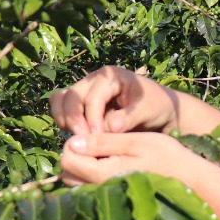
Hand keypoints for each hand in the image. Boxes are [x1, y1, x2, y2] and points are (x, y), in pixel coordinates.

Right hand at [49, 66, 177, 135]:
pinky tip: (77, 137)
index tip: (98, 138)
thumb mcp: (149, 111)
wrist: (160, 112)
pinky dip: (63, 121)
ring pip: (60, 99)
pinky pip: (61, 107)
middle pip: (70, 95)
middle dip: (74, 120)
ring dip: (64, 119)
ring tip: (77, 139)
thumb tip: (111, 126)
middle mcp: (94, 80)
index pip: (93, 98)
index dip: (92, 120)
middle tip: (83, 142)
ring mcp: (85, 90)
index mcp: (111, 77)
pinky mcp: (80, 103)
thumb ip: (130, 117)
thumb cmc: (157, 108)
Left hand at [59, 130, 193, 185]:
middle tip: (96, 143)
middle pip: (67, 173)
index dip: (74, 142)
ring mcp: (105, 198)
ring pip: (76, 182)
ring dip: (82, 166)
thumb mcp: (135, 141)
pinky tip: (110, 165)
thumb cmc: (166, 157)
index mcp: (103, 174)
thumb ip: (103, 142)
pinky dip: (91, 175)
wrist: (189, 182)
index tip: (91, 134)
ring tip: (104, 153)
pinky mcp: (112, 201)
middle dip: (75, 155)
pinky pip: (88, 189)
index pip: (67, 158)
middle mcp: (99, 191)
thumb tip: (73, 141)